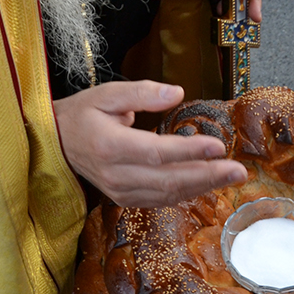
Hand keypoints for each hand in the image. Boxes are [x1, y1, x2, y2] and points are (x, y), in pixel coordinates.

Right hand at [54, 82, 246, 206]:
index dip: (188, 152)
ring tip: (231, 177)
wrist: (55, 144)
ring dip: (202, 187)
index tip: (217, 146)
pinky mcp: (124, 199)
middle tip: (238, 169)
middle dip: (207, 175)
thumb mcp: (107, 94)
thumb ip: (142, 93)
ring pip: (166, 194)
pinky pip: (160, 200)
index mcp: (109, 146)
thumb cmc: (82, 114)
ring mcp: (119, 191)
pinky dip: (186, 193)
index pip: (155, 152)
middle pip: (167, 179)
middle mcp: (115, 175)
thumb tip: (177, 93)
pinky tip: (207, 184)